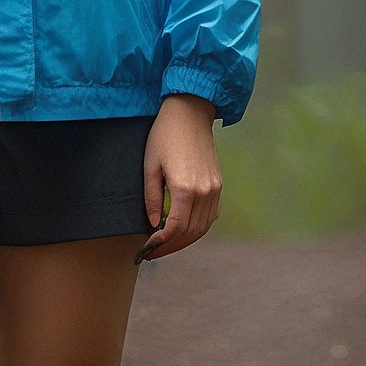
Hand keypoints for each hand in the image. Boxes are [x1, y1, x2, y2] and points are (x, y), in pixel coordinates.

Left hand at [140, 93, 220, 260]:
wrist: (190, 112)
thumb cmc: (164, 135)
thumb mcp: (150, 166)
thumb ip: (151, 198)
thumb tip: (153, 224)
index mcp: (185, 188)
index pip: (174, 229)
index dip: (160, 243)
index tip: (147, 250)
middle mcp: (204, 192)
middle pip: (190, 233)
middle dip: (171, 246)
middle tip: (153, 252)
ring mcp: (215, 189)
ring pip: (202, 228)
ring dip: (185, 240)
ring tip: (166, 244)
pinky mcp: (218, 185)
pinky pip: (210, 216)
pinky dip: (197, 228)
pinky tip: (183, 229)